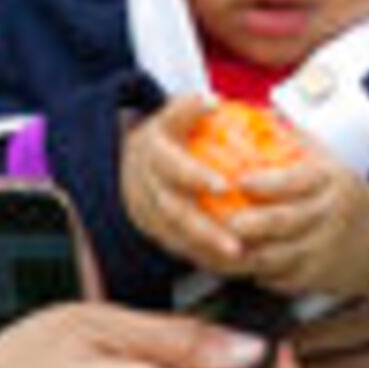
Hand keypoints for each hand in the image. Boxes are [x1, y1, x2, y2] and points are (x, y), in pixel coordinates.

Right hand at [120, 96, 250, 275]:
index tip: (223, 186)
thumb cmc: (169, 134)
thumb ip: (190, 107)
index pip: (171, 165)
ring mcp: (145, 209)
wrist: (129, 161)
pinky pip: (176, 247)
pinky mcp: (151, 228)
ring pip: (174, 235)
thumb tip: (214, 102)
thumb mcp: (174, 113)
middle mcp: (144, 182)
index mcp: (151, 151)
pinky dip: (201, 257)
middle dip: (204, 230)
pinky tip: (230, 265)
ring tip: (239, 259)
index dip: (194, 176)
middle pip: (173, 211)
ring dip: (206, 250)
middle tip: (236, 245)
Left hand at [123, 96, 368, 305]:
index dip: (267, 183)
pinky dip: (249, 273)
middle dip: (248, 223)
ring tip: (210, 244)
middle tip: (218, 219)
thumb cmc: (339, 194)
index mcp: (329, 182)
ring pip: (275, 257)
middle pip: (284, 222)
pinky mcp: (312, 279)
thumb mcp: (325, 160)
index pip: (298, 181)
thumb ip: (290, 138)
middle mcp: (327, 216)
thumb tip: (251, 110)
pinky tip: (226, 264)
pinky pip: (277, 279)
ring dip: (240, 254)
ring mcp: (320, 250)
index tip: (239, 180)